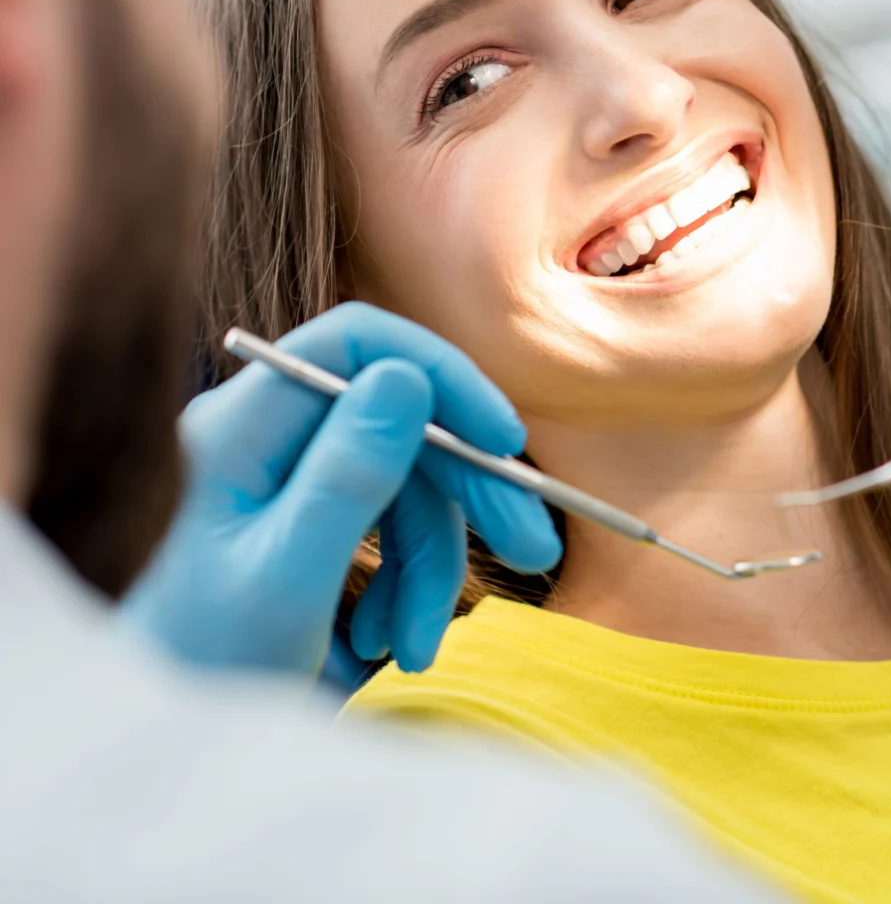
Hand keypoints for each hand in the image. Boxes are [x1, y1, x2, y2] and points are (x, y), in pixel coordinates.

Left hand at [121, 303, 560, 678]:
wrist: (166, 735)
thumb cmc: (203, 667)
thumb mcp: (285, 579)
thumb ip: (346, 476)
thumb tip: (408, 377)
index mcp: (243, 427)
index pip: (357, 345)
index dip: (441, 376)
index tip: (505, 440)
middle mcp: (267, 434)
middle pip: (399, 421)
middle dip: (466, 492)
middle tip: (534, 551)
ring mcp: (289, 473)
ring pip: (405, 483)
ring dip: (431, 566)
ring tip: (413, 649)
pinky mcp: (310, 514)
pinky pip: (389, 525)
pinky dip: (406, 582)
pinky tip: (387, 642)